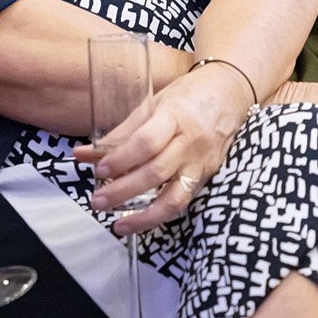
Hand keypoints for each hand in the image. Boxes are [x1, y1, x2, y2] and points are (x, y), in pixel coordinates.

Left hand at [72, 63, 251, 234]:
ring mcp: (202, 163)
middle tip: (98, 201)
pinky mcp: (208, 176)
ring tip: (119, 225)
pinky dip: (160, 213)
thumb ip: (122, 132)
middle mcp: (191, 142)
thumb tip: (86, 154)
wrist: (231, 92)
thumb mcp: (154, 103)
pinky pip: (183, 200)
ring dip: (144, 216)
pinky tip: (140, 219)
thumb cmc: (189, 94)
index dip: (121, 159)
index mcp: (175, 116)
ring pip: (174, 198)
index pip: (146, 142)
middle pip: (156, 173)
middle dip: (123, 191)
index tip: (99, 170)